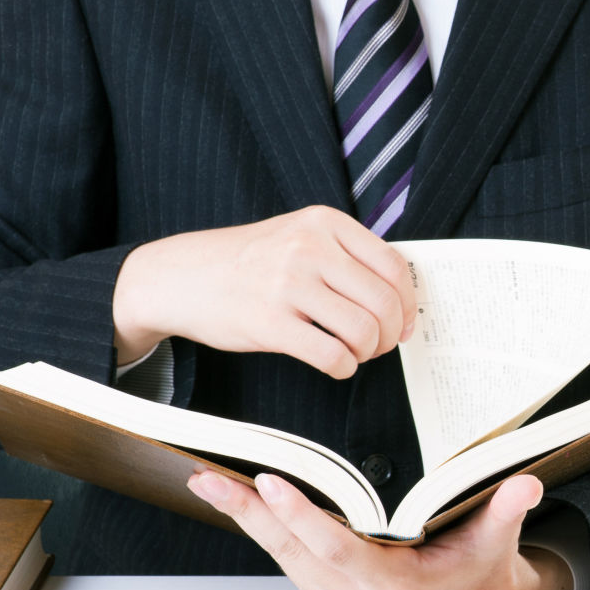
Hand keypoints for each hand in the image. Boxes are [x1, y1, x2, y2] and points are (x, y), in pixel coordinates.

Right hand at [112, 205, 416, 377]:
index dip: (408, 303)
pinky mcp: (269, 323)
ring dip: (368, 352)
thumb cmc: (247, 261)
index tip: (403, 322)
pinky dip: (343, 367)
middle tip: (380, 344)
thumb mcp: (298, 235)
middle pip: (385, 302)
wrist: (181, 276)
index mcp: (324, 222)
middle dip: (391, 334)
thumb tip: (400, 296)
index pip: (393, 266)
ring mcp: (287, 284)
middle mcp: (309, 247)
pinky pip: (332, 355)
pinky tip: (334, 363)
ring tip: (354, 352)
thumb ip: (345, 254)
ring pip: (364, 331)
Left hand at [187, 471, 573, 589]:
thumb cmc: (483, 571)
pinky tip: (241, 502)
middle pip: (294, 551)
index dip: (303, 516)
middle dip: (250, 512)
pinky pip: (290, 559)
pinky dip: (265, 529)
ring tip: (210, 482)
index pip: (338, 547)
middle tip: (210, 478)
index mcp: (395, 586)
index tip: (271, 483)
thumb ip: (506, 511)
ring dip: (247, 519)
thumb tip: (525, 486)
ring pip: (284, 555)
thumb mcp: (497, 541)